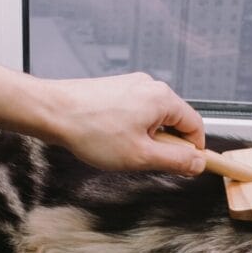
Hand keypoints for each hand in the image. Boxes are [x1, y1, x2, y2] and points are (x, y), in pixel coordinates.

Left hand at [40, 73, 205, 175]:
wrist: (52, 112)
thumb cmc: (91, 130)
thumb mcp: (141, 156)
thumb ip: (176, 160)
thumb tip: (199, 163)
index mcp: (162, 98)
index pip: (195, 125)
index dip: (194, 151)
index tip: (187, 167)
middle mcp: (149, 86)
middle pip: (174, 120)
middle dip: (166, 144)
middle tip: (146, 162)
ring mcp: (131, 85)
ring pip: (153, 118)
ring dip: (146, 138)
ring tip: (123, 150)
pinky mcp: (115, 89)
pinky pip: (135, 112)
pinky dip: (131, 129)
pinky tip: (112, 139)